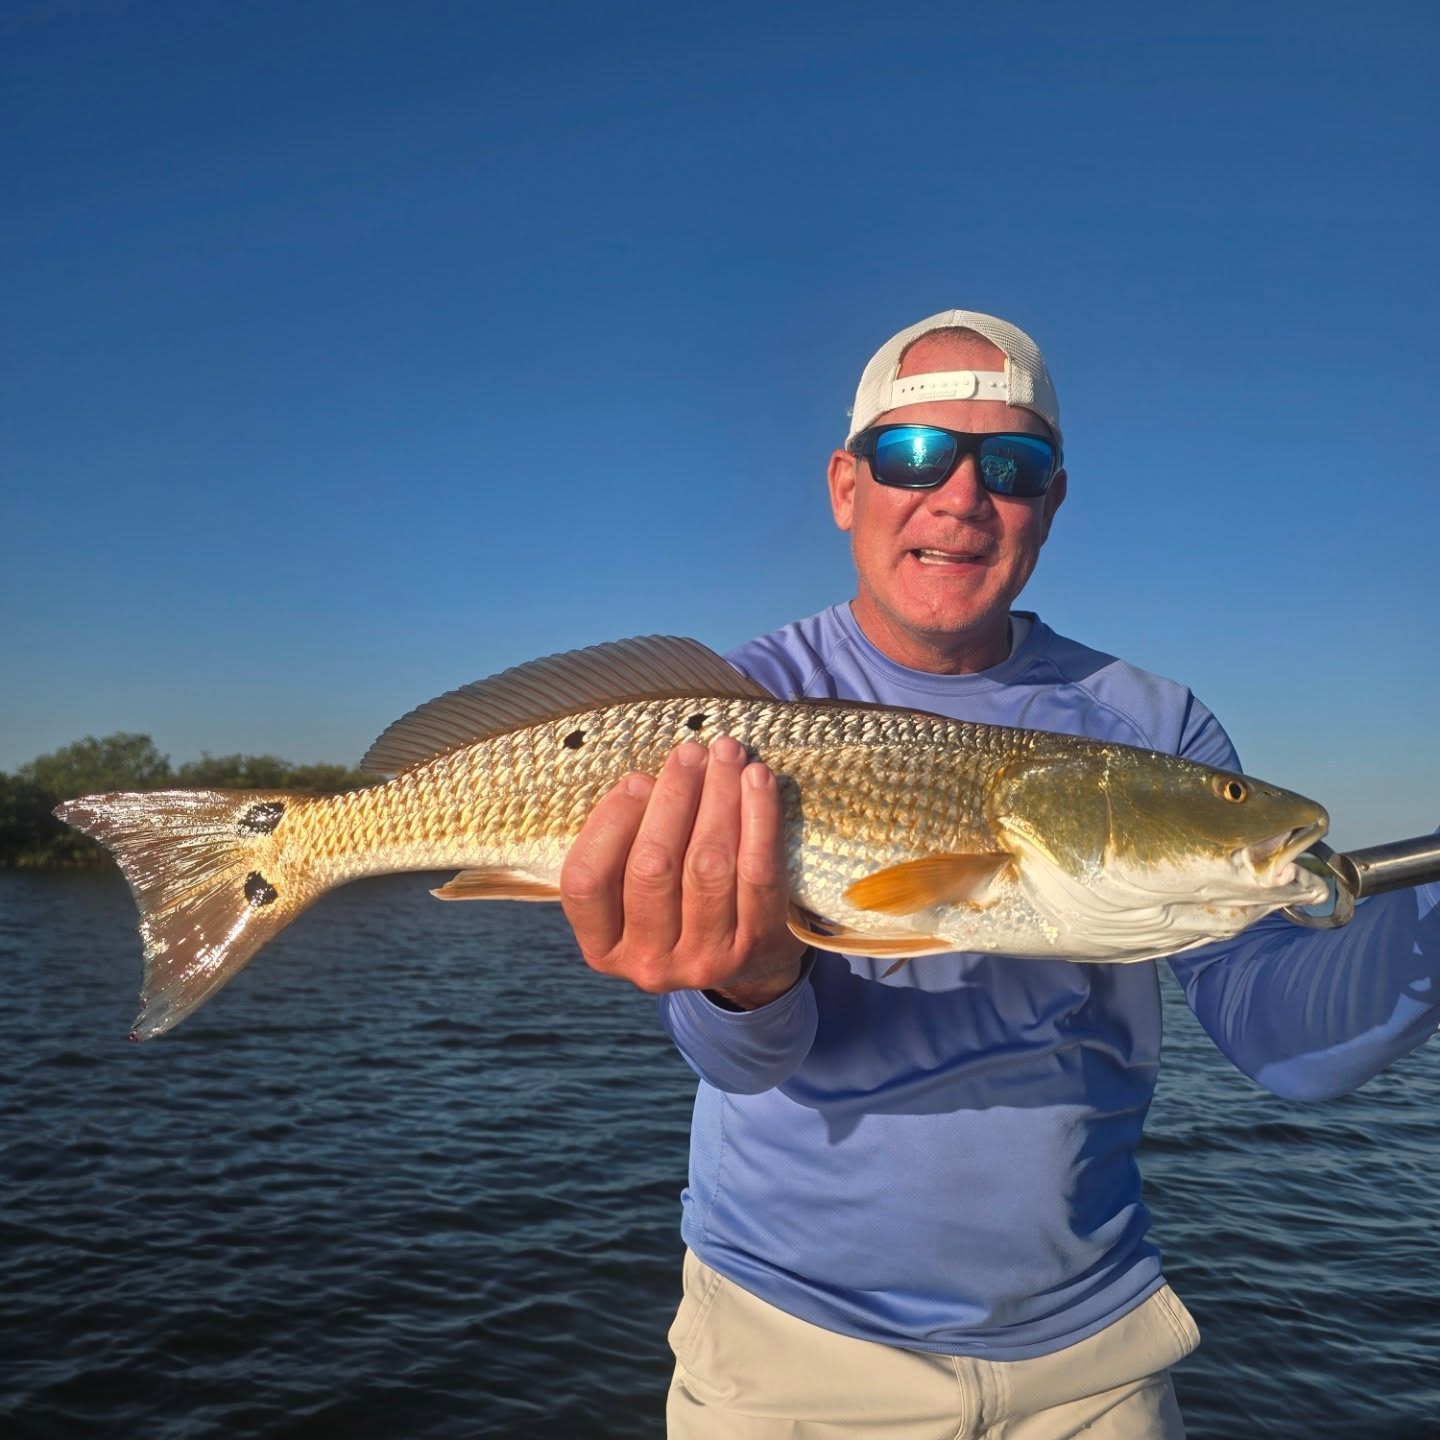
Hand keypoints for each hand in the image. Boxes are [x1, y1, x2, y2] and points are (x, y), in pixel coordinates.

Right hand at [560, 736, 806, 1007]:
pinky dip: (760, 817)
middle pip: (652, 866)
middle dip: (673, 797)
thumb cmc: (680, 905)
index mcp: (603, 947)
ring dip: (717, 797)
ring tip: (725, 755)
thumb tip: (647, 785)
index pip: (586, 880)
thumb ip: (628, 844)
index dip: (610, 821)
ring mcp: (704, 960)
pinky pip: (758, 871)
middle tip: (690, 753)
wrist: (752, 963)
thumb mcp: (635, 891)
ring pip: (706, 864)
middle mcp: (648, 962)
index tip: (637, 780)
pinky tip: (758, 780)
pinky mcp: (756, 945)